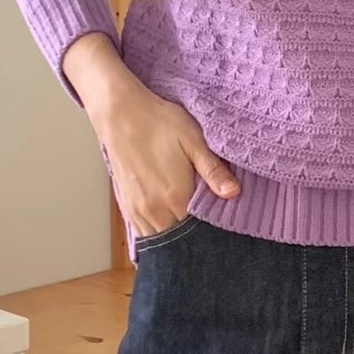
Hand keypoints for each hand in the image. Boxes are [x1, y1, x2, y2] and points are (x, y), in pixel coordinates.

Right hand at [63, 34, 239, 237]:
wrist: (119, 113)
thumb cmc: (158, 123)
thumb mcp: (194, 140)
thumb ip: (214, 170)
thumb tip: (234, 193)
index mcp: (176, 198)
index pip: (202, 231)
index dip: (215, 230)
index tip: (225, 224)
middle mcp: (155, 211)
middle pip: (182, 239)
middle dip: (196, 237)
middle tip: (210, 226)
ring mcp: (138, 212)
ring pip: (163, 240)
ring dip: (177, 236)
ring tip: (191, 223)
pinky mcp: (127, 207)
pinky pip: (146, 233)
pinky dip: (160, 231)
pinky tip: (171, 220)